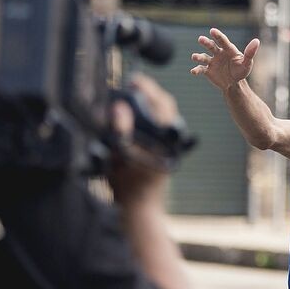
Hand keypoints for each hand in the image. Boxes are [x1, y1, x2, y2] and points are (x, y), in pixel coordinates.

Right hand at [109, 73, 175, 205]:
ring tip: (130, 97)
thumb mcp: (118, 155)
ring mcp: (169, 146)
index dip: (147, 88)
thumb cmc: (127, 185)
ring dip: (148, 104)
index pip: (162, 103)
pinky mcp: (164, 151)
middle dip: (148, 93)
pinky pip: (158, 127)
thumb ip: (119, 129)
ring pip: (162, 116)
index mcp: (165, 139)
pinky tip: (133, 117)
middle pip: (165, 106)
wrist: (138, 208)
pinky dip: (148, 118)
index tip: (132, 80)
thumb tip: (119, 106)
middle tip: (131, 85)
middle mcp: (171, 141)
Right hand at [191, 28, 260, 91]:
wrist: (234, 83)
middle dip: (206, 42)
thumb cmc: (241, 71)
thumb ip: (250, 53)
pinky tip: (193, 72)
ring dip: (198, 56)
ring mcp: (212, 61)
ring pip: (203, 57)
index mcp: (228, 50)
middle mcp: (218, 53)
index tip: (212, 30)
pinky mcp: (207, 70)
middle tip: (200, 39)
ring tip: (194, 57)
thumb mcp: (247, 63)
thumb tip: (256, 41)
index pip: (223, 41)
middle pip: (211, 46)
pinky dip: (196, 70)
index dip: (218, 35)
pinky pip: (201, 69)